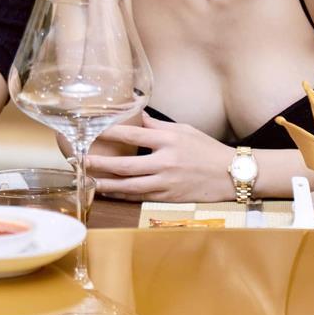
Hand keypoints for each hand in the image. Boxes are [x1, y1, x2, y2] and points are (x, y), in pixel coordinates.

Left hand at [85, 114, 233, 201]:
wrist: (231, 174)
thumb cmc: (206, 149)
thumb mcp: (184, 130)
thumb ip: (158, 126)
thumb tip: (137, 116)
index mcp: (168, 140)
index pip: (133, 134)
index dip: (111, 133)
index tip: (93, 130)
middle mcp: (165, 162)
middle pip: (126, 164)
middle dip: (101, 163)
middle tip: (82, 159)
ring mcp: (167, 182)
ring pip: (129, 185)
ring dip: (106, 183)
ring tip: (89, 178)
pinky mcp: (169, 198)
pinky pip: (140, 197)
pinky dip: (122, 195)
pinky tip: (109, 192)